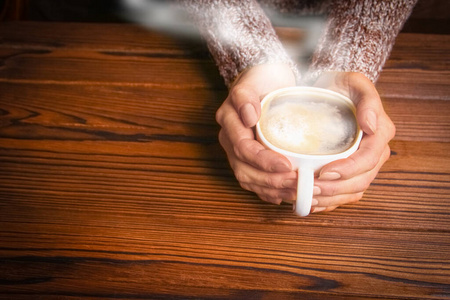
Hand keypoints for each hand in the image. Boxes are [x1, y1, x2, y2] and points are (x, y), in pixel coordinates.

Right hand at [215, 63, 297, 203]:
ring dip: (272, 190)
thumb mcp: (253, 79)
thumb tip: (248, 116)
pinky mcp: (249, 161)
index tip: (287, 165)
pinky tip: (284, 196)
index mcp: (229, 122)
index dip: (263, 161)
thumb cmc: (262, 79)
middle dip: (271, 181)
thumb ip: (245, 96)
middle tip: (297, 183)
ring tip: (296, 192)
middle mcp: (230, 141)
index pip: (243, 149)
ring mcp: (238, 153)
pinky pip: (255, 182)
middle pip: (245, 170)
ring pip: (249, 180)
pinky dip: (269, 192)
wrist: (267, 81)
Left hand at [310, 72, 395, 212]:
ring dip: (330, 199)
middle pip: (360, 181)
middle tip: (310, 189)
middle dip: (335, 189)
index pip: (368, 160)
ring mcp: (362, 165)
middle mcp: (374, 154)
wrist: (329, 90)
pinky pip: (343, 193)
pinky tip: (311, 205)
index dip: (348, 170)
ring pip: (352, 191)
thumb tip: (371, 125)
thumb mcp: (356, 83)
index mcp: (380, 134)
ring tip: (307, 199)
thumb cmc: (342, 86)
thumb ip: (368, 101)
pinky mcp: (349, 172)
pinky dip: (328, 202)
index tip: (324, 172)